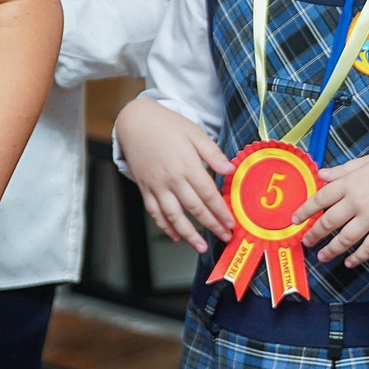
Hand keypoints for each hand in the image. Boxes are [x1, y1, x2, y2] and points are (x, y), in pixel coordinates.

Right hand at [114, 96, 235, 251]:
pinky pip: (154, 212)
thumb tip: (230, 170)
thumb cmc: (168, 125)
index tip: (231, 223)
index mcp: (187, 165)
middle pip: (194, 208)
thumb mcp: (195, 133)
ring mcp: (156, 186)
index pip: (208, 194)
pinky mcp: (145, 188)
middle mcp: (172, 179)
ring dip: (188, 234)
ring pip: (173, 216)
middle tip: (224, 238)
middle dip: (211, 225)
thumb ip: (213, 153)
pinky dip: (164, 226)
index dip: (221, 211)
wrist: (136, 122)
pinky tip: (175, 236)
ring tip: (201, 247)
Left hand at [303, 147, 368, 267]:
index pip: (320, 198)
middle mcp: (358, 201)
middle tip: (306, 242)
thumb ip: (344, 170)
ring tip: (322, 257)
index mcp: (351, 182)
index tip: (295, 220)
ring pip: (345, 239)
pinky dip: (358, 257)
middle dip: (315, 234)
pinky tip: (350, 262)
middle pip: (329, 222)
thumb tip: (322, 175)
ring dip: (331, 250)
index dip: (305, 210)